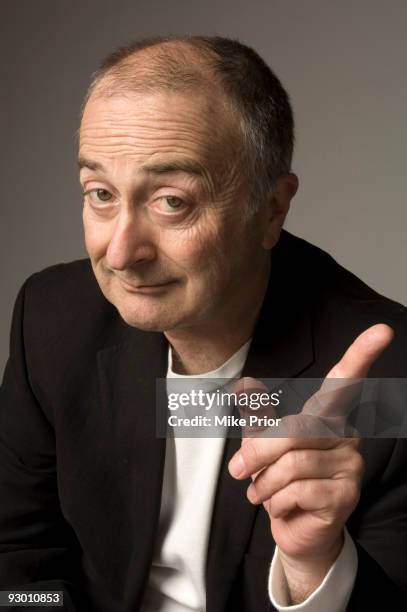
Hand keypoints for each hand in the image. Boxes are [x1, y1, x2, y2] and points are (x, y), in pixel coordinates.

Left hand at [228, 324, 393, 602]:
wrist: (294, 528)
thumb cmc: (280, 480)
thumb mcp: (264, 446)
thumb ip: (259, 417)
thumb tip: (245, 384)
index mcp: (327, 418)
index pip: (344, 382)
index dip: (362, 355)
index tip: (382, 331)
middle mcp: (346, 436)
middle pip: (296, 430)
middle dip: (258, 452)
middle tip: (238, 470)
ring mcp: (350, 465)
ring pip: (292, 464)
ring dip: (264, 483)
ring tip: (260, 493)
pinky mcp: (347, 495)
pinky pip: (299, 490)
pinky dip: (276, 501)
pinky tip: (280, 507)